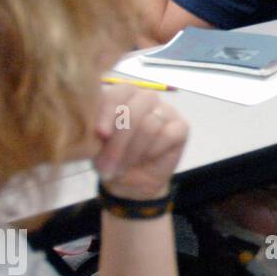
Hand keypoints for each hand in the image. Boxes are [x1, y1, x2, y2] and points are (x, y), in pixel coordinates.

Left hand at [92, 84, 188, 199]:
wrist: (131, 183)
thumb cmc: (110, 159)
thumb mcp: (95, 147)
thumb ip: (95, 131)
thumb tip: (100, 131)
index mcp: (122, 96)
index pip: (118, 93)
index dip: (109, 112)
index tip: (101, 134)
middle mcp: (145, 98)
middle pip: (134, 110)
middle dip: (119, 141)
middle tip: (108, 165)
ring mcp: (165, 110)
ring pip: (150, 125)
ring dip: (133, 151)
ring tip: (122, 166)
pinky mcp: (181, 127)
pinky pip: (167, 135)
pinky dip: (152, 151)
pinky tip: (146, 159)